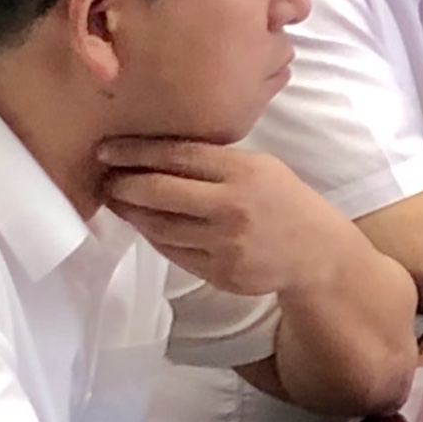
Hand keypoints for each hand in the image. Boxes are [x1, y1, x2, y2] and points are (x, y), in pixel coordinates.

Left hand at [96, 138, 365, 298]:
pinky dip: (154, 237)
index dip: (135, 152)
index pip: (177, 156)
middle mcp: (232, 206)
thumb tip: (155, 156)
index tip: (105, 150)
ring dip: (132, 214)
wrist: (316, 252)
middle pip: (159, 192)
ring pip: (159, 227)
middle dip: (124, 184)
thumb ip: (215, 162)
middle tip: (106, 179)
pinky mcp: (219, 271)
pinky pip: (172, 253)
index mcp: (244, 171)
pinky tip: (147, 226)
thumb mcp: (260, 167)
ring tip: (119, 202)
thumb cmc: (283, 201)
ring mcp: (225, 243)